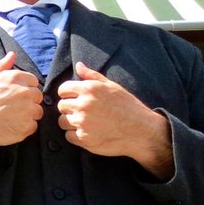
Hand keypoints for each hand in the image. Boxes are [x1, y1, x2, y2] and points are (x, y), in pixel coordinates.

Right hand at [0, 52, 42, 157]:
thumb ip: (2, 66)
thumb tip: (12, 55)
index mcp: (15, 78)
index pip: (33, 81)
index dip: (24, 89)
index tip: (14, 96)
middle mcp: (24, 92)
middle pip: (37, 96)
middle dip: (28, 102)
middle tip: (11, 108)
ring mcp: (27, 110)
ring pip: (37, 112)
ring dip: (28, 115)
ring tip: (10, 118)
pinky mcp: (27, 126)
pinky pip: (33, 126)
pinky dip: (24, 128)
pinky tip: (11, 126)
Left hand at [56, 62, 173, 177]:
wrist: (141, 131)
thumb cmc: (128, 107)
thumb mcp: (112, 86)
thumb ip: (92, 76)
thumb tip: (78, 65)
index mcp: (89, 89)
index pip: (63, 89)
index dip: (67, 94)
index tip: (74, 98)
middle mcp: (83, 105)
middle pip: (61, 106)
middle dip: (69, 108)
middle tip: (83, 112)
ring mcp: (82, 123)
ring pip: (62, 121)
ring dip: (70, 122)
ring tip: (86, 122)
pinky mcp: (84, 139)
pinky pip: (68, 136)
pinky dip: (75, 135)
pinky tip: (88, 132)